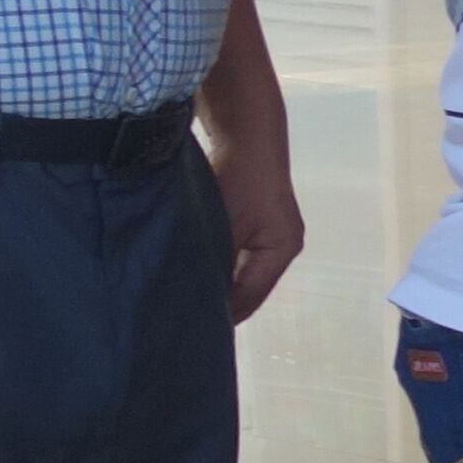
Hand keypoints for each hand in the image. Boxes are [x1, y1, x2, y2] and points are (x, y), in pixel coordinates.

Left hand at [203, 116, 305, 323]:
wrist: (245, 131)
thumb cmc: (236, 178)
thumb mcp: (221, 225)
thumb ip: (213, 263)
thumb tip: (196, 300)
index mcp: (281, 251)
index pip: (248, 299)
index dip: (220, 316)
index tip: (188, 330)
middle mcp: (281, 247)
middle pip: (247, 288)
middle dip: (218, 301)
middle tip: (181, 317)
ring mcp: (271, 234)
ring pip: (240, 272)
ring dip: (215, 281)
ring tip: (183, 297)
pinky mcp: (256, 221)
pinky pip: (235, 254)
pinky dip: (216, 262)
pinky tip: (192, 268)